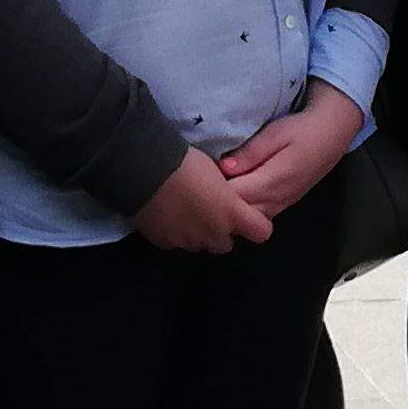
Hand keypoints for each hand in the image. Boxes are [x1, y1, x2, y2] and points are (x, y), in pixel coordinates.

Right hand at [132, 145, 277, 253]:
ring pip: (200, 245)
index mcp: (231, 213)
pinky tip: (166, 215)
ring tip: (184, 212)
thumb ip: (226, 195)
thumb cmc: (186, 163)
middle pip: (226, 244)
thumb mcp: (216, 173)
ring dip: (197, 233)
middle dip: (221, 231)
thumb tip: (224, 199)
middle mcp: (213, 233)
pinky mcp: (165, 243)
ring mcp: (188, 242)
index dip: (255, 224)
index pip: (261, 232)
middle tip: (209, 211)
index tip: (245, 213)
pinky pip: (176, 243)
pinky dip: (175, 233)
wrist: (145, 171)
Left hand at [215, 85, 366, 220]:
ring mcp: (282, 205)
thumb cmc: (302, 129)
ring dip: (232, 210)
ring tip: (213, 193)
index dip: (214, 193)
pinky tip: (231, 197)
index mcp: (274, 181)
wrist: (332, 135)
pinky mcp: (283, 204)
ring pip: (250, 219)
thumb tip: (223, 169)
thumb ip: (250, 153)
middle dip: (219, 205)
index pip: (236, 197)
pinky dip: (244, 211)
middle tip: (200, 189)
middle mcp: (277, 199)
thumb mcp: (275, 134)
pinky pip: (259, 215)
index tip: (198, 181)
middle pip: (240, 214)